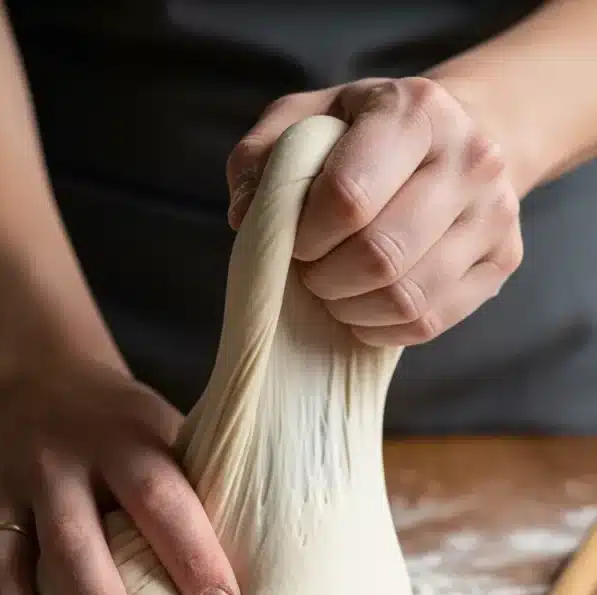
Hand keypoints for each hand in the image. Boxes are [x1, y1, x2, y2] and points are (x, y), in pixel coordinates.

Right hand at [0, 353, 240, 594]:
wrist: (41, 386)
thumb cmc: (129, 430)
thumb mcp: (171, 432)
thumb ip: (205, 485)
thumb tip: (278, 564)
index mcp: (122, 439)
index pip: (157, 492)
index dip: (189, 549)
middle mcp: (55, 465)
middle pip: (72, 539)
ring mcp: (2, 495)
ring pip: (2, 568)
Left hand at [227, 77, 522, 345]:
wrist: (456, 140)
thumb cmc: (365, 136)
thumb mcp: (308, 121)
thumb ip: (264, 157)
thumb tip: (247, 216)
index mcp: (415, 112)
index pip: (348, 198)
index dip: (306, 236)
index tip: (296, 240)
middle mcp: (469, 159)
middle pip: (380, 255)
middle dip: (327, 278)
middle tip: (311, 272)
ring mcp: (494, 214)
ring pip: (407, 297)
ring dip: (351, 308)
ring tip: (336, 290)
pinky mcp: (502, 260)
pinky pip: (429, 322)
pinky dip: (381, 327)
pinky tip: (363, 307)